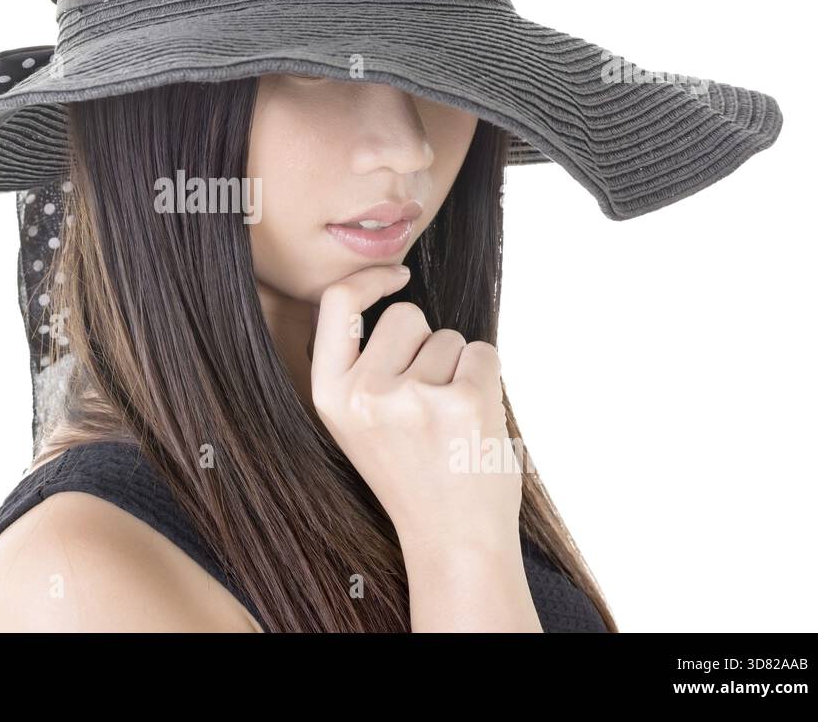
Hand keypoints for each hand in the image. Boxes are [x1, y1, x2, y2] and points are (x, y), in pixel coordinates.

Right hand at [308, 263, 522, 556]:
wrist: (453, 540)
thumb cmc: (412, 474)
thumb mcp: (359, 421)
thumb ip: (363, 366)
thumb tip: (390, 292)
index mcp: (331, 396)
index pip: (336, 305)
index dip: (368, 281)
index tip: (398, 276)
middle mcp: (365, 394)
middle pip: (406, 316)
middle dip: (427, 344)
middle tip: (428, 404)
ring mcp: (414, 397)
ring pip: (449, 337)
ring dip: (459, 369)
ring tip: (450, 424)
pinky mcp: (464, 402)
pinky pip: (483, 353)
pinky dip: (487, 379)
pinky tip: (475, 423)